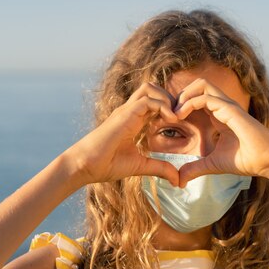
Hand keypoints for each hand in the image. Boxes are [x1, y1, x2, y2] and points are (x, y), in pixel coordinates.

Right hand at [64, 83, 180, 188]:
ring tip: (176, 117)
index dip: (171, 108)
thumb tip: (178, 180)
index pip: (155, 102)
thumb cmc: (106, 165)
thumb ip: (160, 168)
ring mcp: (126, 110)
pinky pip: (147, 100)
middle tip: (182, 116)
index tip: (183, 122)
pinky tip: (171, 120)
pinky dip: (163, 106)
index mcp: (134, 119)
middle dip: (171, 98)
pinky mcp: (124, 114)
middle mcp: (130, 111)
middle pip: (154, 89)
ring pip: (150, 88)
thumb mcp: (140, 166)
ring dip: (167, 99)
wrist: (85, 166)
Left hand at [173, 78, 268, 185]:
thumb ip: (195, 168)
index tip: (167, 120)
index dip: (180, 105)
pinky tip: (180, 116)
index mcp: (218, 114)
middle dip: (179, 95)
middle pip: (197, 85)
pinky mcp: (230, 109)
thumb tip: (179, 180)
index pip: (196, 98)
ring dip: (183, 95)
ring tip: (173, 113)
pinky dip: (189, 103)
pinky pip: (205, 98)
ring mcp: (227, 105)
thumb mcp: (212, 165)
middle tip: (168, 113)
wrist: (266, 162)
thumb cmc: (245, 160)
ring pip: (201, 84)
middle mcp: (222, 106)